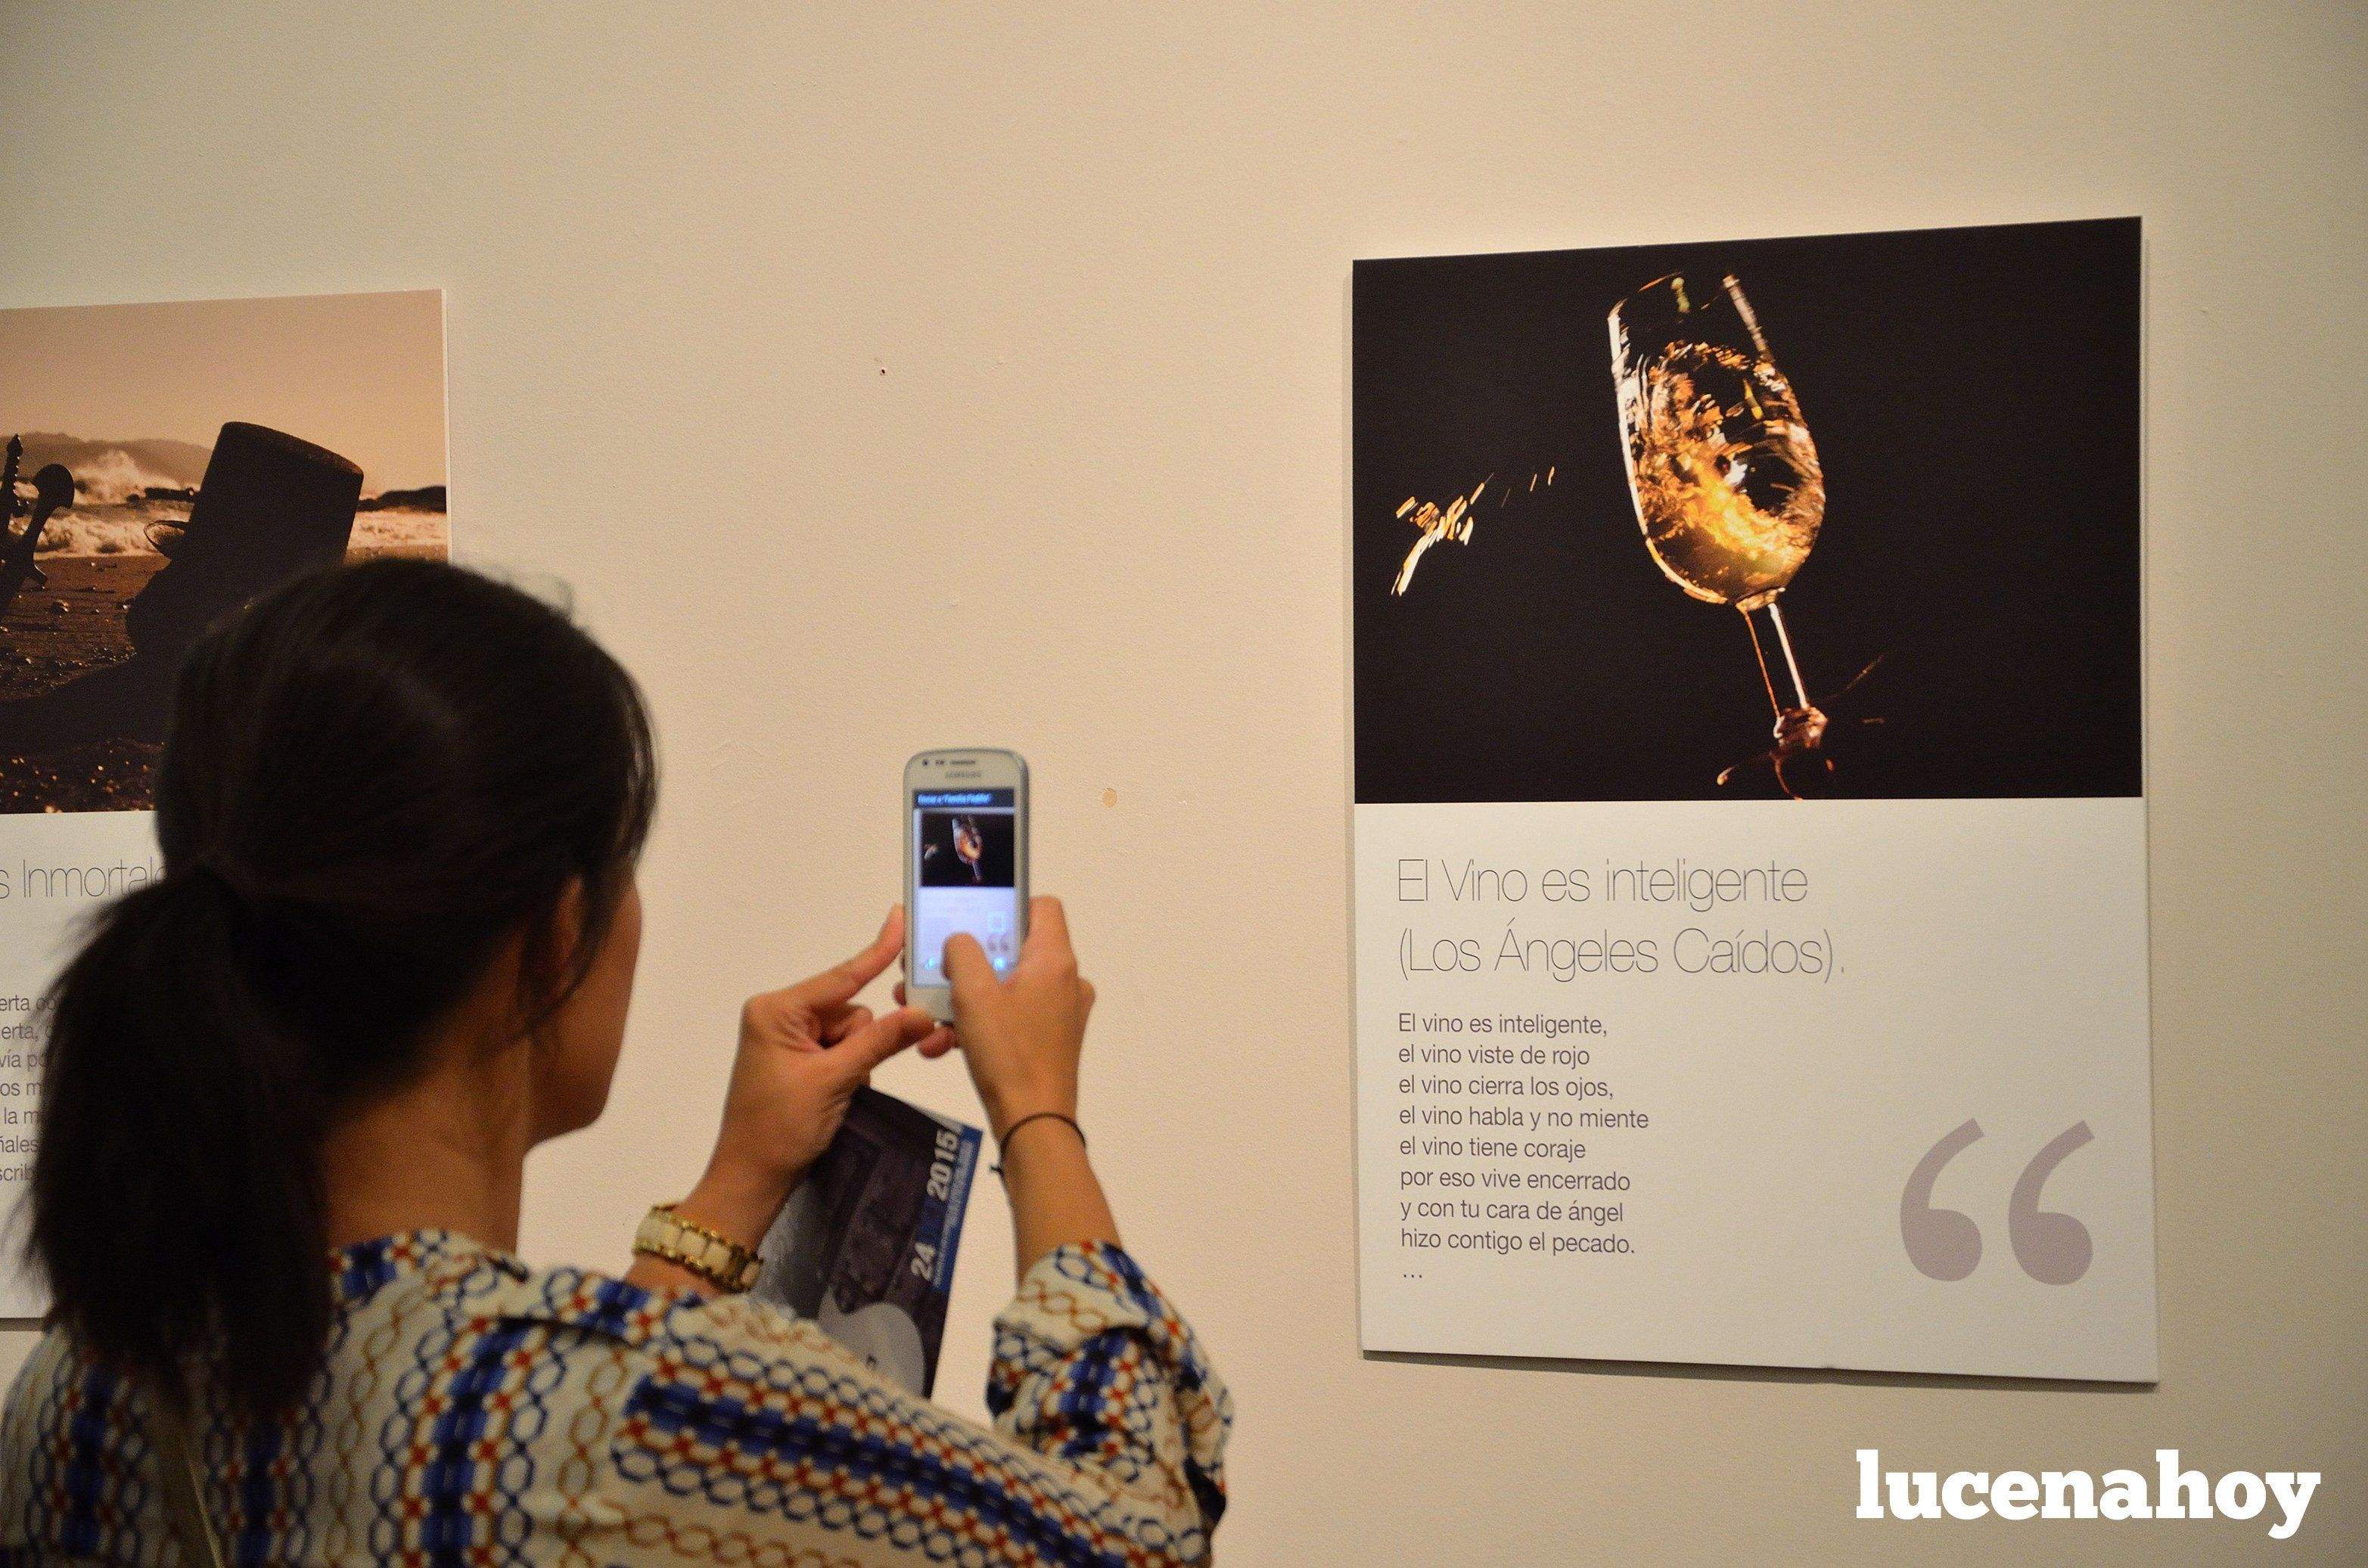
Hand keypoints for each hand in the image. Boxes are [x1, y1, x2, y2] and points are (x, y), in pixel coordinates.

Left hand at [682, 908, 949, 1246]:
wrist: (752, 1177)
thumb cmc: (780, 1127)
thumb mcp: (835, 1080)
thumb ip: (881, 1042)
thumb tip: (923, 1013)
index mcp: (777, 1010)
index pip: (841, 978)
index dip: (875, 952)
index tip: (897, 918)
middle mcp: (780, 1014)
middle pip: (851, 1010)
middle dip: (859, 1044)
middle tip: (843, 1081)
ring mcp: (788, 1037)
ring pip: (853, 1033)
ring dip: (854, 1063)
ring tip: (831, 1095)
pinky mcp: (797, 1058)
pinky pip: (842, 1050)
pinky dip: (848, 1071)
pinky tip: (831, 1097)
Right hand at [942, 896, 1094, 1139]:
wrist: (1033, 1124)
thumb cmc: (1007, 1053)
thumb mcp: (973, 994)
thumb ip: (962, 953)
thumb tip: (960, 941)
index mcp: (1055, 960)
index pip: (1041, 906)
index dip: (1006, 906)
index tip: (973, 924)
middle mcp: (1066, 981)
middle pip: (1015, 950)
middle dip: (968, 963)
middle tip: (934, 974)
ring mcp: (1062, 1013)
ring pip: (1007, 989)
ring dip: (965, 1001)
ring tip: (929, 1018)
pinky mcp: (1052, 1041)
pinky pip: (1012, 1019)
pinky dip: (981, 1026)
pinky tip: (943, 1044)